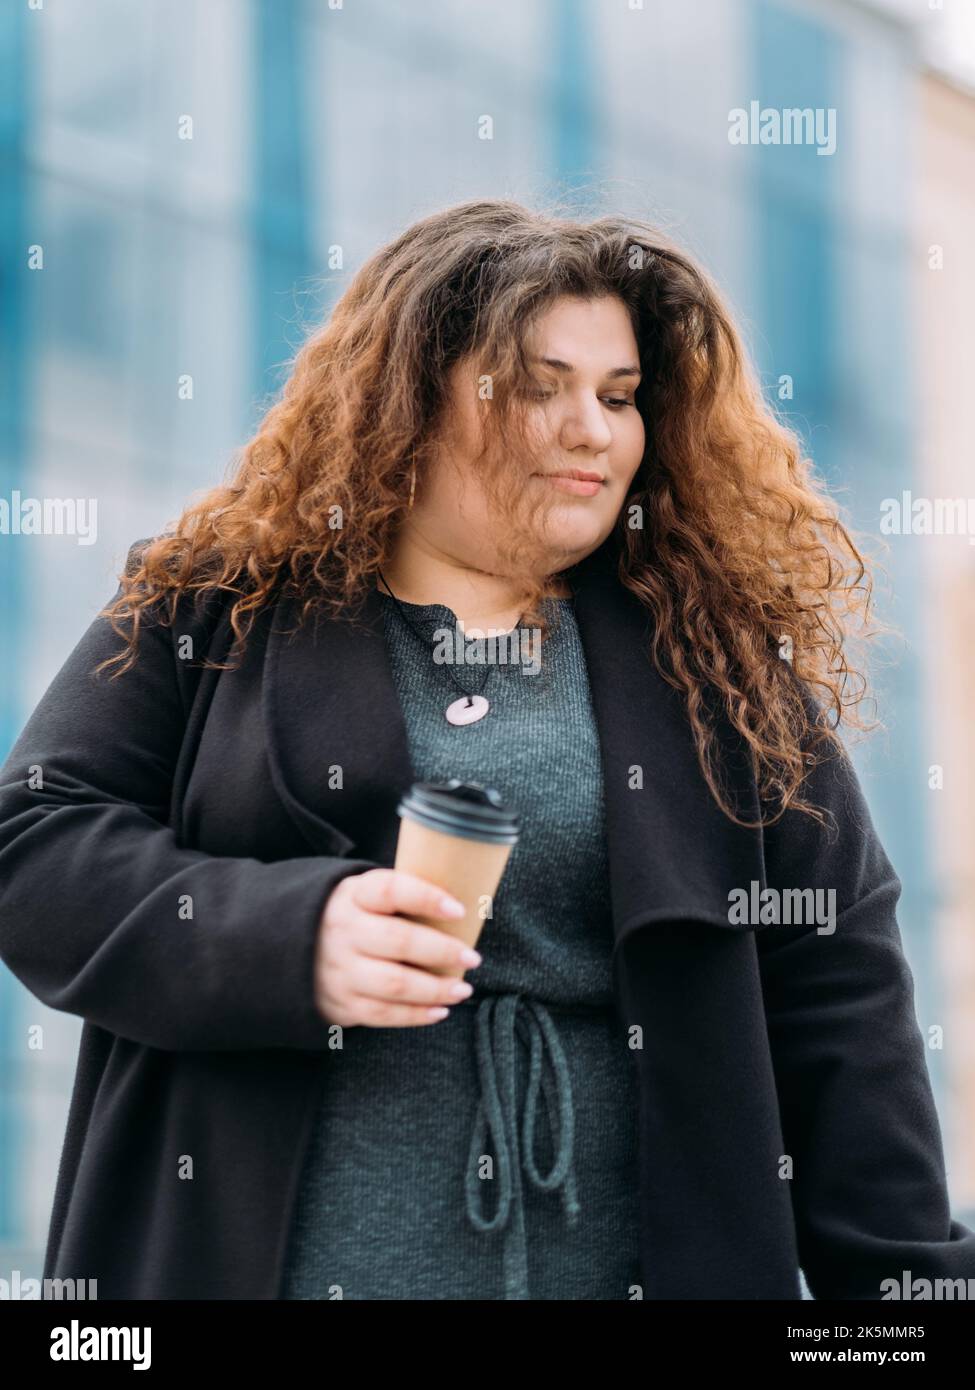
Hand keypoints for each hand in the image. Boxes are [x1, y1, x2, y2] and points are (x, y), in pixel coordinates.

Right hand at [314, 867, 481, 1027]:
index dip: (426, 898)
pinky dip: (416, 1015)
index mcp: (354, 895)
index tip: (459, 910)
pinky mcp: (342, 1002)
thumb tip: (465, 906)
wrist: (297, 949)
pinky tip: (441, 1010)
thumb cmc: (357, 918)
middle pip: (397, 941)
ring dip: (435, 989)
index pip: (390, 890)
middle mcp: (344, 931)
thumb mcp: (367, 895)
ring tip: (462, 989)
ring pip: (393, 983)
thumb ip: (405, 897)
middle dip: (441, 951)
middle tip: (472, 957)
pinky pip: (383, 1013)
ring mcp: (340, 969)